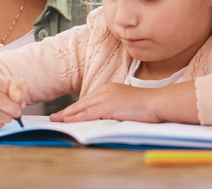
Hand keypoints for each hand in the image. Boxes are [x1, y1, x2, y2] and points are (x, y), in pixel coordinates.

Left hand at [50, 81, 198, 123]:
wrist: (157, 101)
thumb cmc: (147, 105)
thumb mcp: (126, 104)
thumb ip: (114, 108)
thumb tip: (105, 117)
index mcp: (109, 89)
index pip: (88, 100)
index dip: (76, 108)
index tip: (66, 113)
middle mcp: (105, 91)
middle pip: (81, 103)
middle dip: (67, 111)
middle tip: (54, 117)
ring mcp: (106, 98)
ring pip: (82, 108)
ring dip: (68, 115)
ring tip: (56, 120)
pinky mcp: (108, 106)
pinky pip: (88, 113)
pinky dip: (77, 118)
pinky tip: (69, 121)